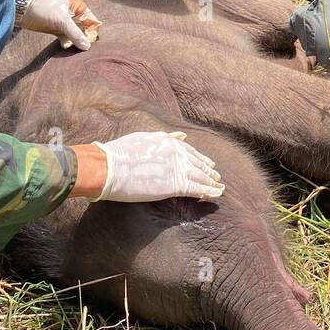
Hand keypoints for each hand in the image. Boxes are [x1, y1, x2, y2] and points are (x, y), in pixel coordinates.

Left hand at [20, 0, 100, 49]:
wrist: (20, 7)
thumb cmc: (42, 7)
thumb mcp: (61, 19)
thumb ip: (75, 33)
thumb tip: (87, 46)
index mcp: (78, 6)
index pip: (92, 21)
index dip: (92, 32)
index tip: (90, 43)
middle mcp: (73, 14)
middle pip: (84, 29)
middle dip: (83, 39)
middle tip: (82, 48)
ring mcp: (63, 22)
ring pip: (74, 35)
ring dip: (74, 42)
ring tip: (71, 48)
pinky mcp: (55, 29)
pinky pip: (65, 38)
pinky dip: (66, 43)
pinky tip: (64, 46)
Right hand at [92, 130, 223, 202]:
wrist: (109, 166)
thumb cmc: (119, 153)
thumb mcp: (143, 137)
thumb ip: (165, 137)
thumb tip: (182, 136)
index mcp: (168, 141)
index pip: (190, 151)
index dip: (200, 159)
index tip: (208, 164)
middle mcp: (176, 152)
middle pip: (198, 163)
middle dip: (209, 171)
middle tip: (217, 177)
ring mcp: (177, 168)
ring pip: (201, 176)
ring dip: (212, 182)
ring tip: (220, 187)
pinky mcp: (174, 184)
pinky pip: (197, 188)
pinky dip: (209, 192)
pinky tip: (216, 194)